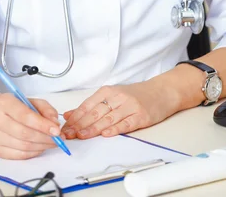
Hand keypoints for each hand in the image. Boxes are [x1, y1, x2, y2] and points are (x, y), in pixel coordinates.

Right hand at [0, 92, 63, 158]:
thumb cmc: (14, 105)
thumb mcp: (29, 100)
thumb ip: (45, 108)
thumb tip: (55, 123)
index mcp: (5, 103)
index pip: (25, 116)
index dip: (42, 125)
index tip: (57, 130)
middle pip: (24, 134)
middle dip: (45, 138)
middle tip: (59, 139)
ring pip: (23, 146)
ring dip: (42, 146)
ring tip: (52, 143)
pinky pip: (19, 155)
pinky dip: (33, 153)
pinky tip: (40, 147)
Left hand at [61, 79, 178, 139]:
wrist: (161, 92)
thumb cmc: (135, 95)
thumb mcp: (112, 95)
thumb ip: (91, 105)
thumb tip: (69, 115)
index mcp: (108, 91)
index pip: (87, 105)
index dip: (75, 117)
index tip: (64, 127)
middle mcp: (118, 97)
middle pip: (96, 112)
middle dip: (80, 124)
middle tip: (68, 134)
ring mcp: (130, 106)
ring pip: (108, 118)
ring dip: (93, 128)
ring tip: (81, 135)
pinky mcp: (141, 116)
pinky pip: (126, 123)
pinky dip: (116, 129)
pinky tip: (106, 134)